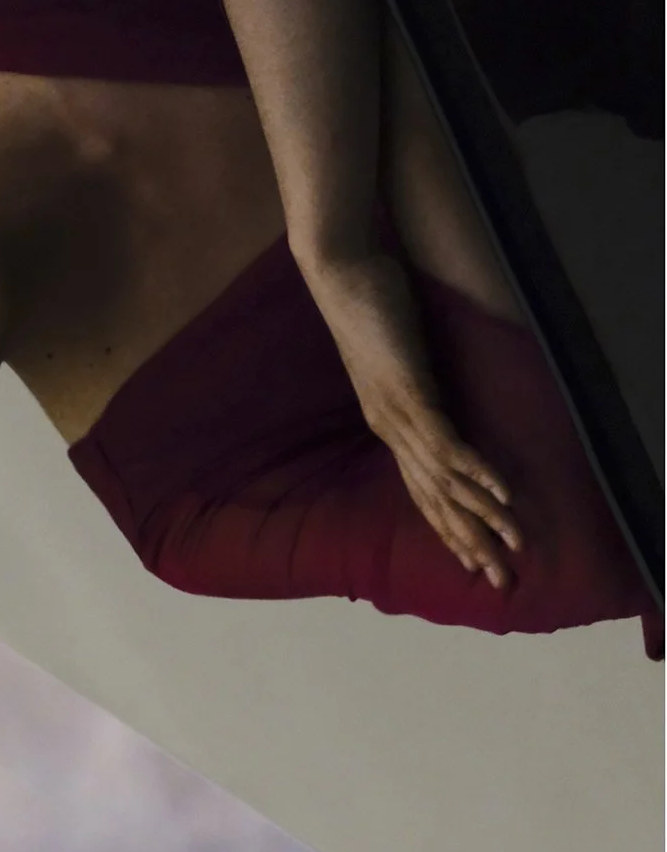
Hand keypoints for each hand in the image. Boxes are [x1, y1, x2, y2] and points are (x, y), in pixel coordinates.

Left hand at [301, 249, 523, 587]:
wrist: (340, 270)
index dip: (450, 529)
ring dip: (481, 518)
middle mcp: (392, 431)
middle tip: (498, 582)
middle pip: (434, 503)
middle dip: (469, 544)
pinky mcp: (411, 394)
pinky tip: (498, 495)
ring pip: (444, 483)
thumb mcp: (398, 356)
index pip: (423, 492)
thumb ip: (418, 382)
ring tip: (511, 547)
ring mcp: (400, 416)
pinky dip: (474, 472)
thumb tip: (437, 395)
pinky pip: (446, 444)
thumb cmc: (369, 305)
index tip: (474, 561)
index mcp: (389, 426)